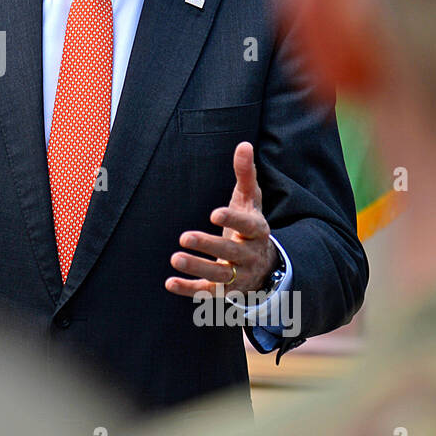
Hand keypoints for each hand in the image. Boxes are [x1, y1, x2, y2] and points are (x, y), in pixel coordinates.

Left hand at [166, 141, 275, 297]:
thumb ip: (246, 174)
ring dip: (197, 267)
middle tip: (184, 237)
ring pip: (219, 275)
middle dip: (209, 246)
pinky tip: (169, 282)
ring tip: (175, 258)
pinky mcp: (224, 291)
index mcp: (257, 231)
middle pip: (230, 253)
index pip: (247, 226)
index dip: (232, 220)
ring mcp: (238, 275)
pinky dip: (189, 289)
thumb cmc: (251, 225)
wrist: (266, 267)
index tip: (215, 213)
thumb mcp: (251, 201)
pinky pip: (207, 292)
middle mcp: (249, 255)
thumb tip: (243, 144)